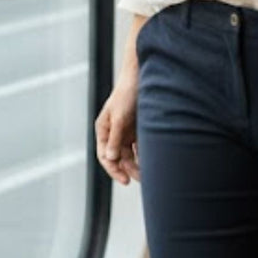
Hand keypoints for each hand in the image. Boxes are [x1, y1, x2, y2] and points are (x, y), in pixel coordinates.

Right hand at [95, 61, 140, 185]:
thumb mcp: (120, 117)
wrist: (143, 76)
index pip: (105, 156)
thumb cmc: (127, 93)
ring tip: (148, 174)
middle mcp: (114, 132)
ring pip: (131, 154)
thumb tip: (111, 158)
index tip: (125, 180)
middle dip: (128, 169)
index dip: (113, 170)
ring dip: (137, 164)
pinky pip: (141, 147)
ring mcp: (127, 131)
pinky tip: (153, 161)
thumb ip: (115, 138)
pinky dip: (145, 155)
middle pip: (119, 158)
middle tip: (141, 178)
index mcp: (104, 129)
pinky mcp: (140, 129)